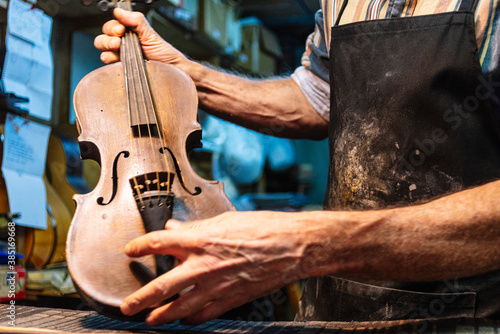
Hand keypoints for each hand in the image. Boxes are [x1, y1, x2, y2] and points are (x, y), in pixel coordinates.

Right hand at [94, 8, 187, 66]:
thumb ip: (135, 20)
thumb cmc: (163, 53)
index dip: (112, 27)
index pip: (109, 28)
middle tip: (119, 40)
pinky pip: (109, 67)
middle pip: (101, 40)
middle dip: (108, 38)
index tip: (121, 30)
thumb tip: (119, 11)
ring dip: (108, 49)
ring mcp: (121, 59)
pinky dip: (112, 62)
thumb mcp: (150, 33)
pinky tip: (121, 61)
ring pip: (103, 53)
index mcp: (126, 35)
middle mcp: (121, 47)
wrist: (172, 69)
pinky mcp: (122, 71)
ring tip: (119, 49)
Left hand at [120, 211, 311, 325]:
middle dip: (140, 299)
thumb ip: (195, 227)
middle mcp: (202, 265)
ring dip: (161, 316)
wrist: (289, 246)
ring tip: (150, 319)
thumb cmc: (261, 229)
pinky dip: (191, 320)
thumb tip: (176, 228)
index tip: (130, 251)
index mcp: (199, 239)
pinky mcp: (230, 299)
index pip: (158, 243)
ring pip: (179, 308)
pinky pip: (204, 315)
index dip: (139, 247)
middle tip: (127, 306)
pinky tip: (185, 320)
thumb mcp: (224, 220)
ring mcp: (215, 285)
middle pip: (161, 286)